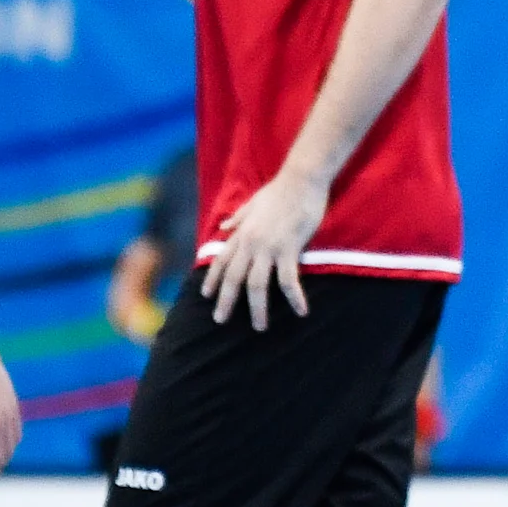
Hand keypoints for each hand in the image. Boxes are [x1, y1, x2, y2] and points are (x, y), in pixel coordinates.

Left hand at [204, 165, 326, 327]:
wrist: (301, 179)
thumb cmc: (280, 189)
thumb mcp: (253, 203)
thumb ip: (238, 218)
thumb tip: (224, 226)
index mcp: (241, 233)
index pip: (221, 260)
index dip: (212, 279)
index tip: (205, 295)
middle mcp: (250, 243)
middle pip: (234, 278)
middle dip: (226, 302)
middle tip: (220, 320)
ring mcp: (269, 247)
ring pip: (257, 285)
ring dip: (257, 308)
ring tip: (259, 327)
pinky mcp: (289, 249)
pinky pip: (289, 280)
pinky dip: (294, 297)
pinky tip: (300, 311)